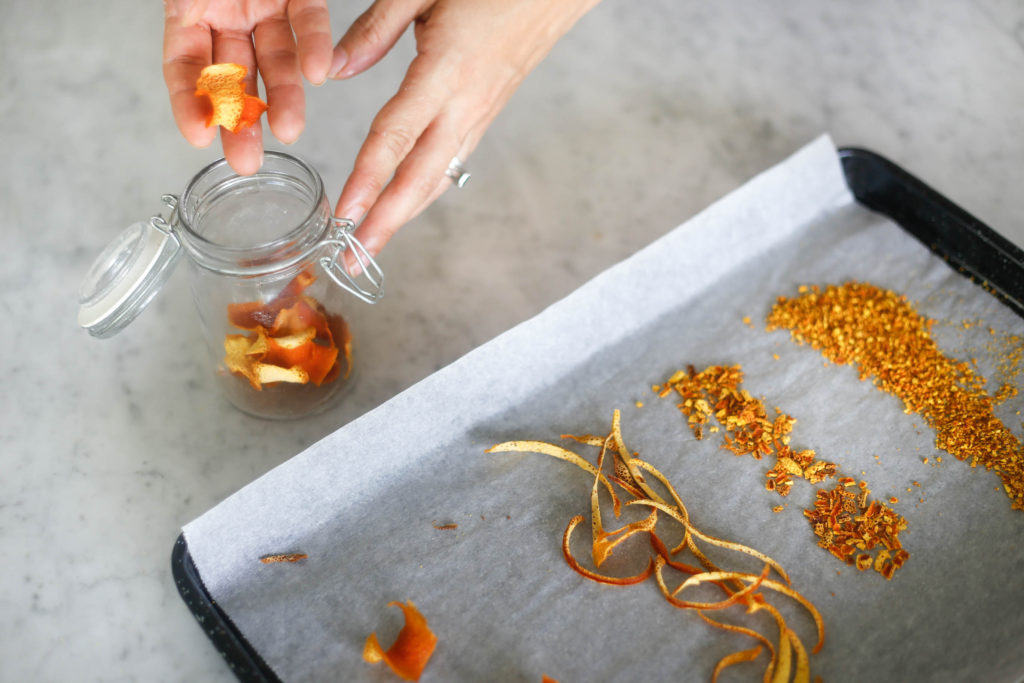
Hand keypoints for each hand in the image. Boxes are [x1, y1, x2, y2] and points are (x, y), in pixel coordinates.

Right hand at [162, 0, 333, 173]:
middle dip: (240, 122)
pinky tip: (317, 75)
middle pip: (236, 78)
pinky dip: (316, 48)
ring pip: (278, 60)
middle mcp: (231, 17)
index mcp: (195, 15)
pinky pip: (310, 21)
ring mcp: (268, 8)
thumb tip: (183, 20)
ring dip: (285, 99)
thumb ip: (185, 1)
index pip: (186, 68)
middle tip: (247, 162)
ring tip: (289, 131)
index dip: (190, 103)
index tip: (199, 138)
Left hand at [330, 0, 599, 255]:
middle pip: (420, 178)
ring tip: (372, 245)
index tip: (343, 216)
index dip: (367, 181)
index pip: (396, 139)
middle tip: (355, 261)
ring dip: (404, 216)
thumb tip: (334, 70)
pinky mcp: (487, 114)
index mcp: (445, 72)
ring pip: (438, 178)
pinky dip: (425, 192)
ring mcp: (480, 114)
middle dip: (385, 224)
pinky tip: (406, 205)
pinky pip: (451, 163)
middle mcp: (465, 105)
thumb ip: (374, 29)